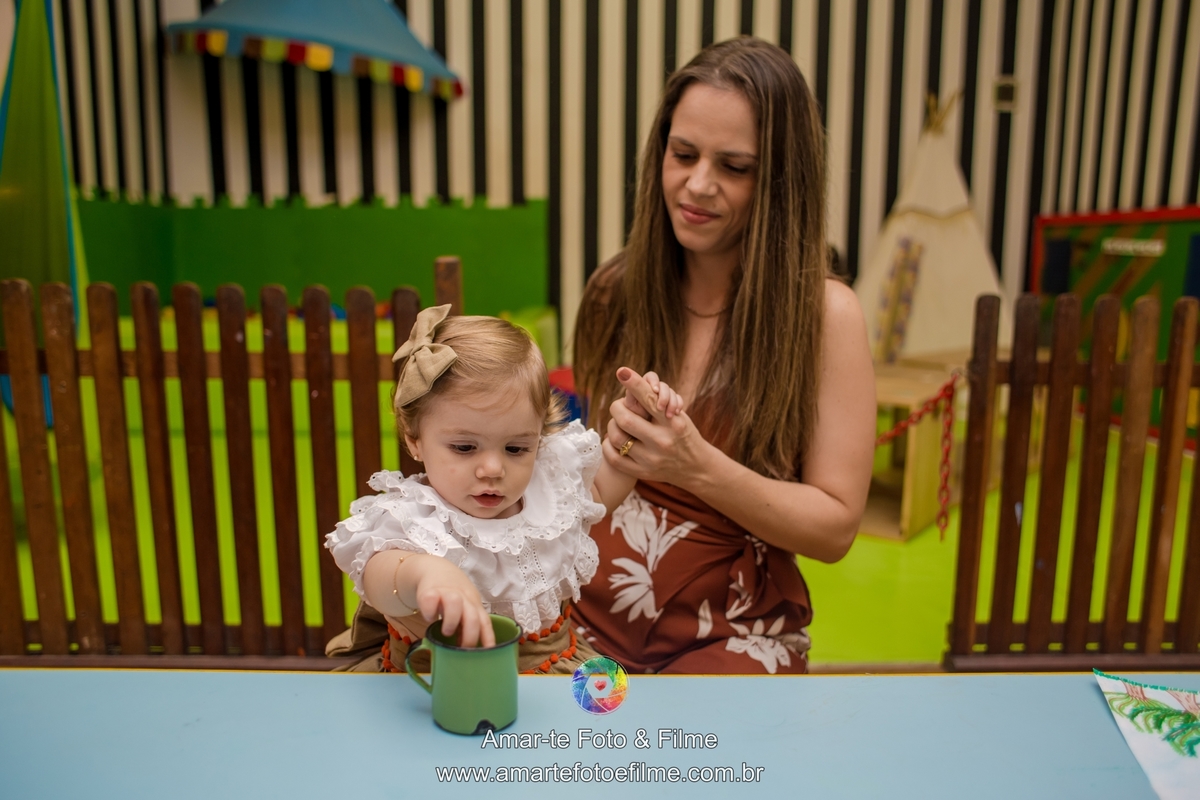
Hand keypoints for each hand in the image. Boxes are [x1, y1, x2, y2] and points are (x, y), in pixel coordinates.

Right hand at [411, 558, 495, 647]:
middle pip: (473, 616)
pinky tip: (429, 617)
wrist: (435, 569)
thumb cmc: (452, 595)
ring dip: (451, 621)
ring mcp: (446, 593)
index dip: (488, 638)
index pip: (485, 622)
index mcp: (474, 605)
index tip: (488, 652)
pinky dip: (429, 612)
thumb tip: (465, 651)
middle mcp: (463, 599)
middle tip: (462, 647)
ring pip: (455, 603)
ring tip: (446, 631)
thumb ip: (466, 625)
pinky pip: (430, 600)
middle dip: (470, 636)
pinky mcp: (429, 591)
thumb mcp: (464, 607)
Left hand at [603, 367, 709, 488]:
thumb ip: (657, 402)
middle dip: (617, 407)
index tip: (622, 371)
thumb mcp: (679, 416)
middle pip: (626, 419)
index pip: (650, 400)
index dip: (634, 384)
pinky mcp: (642, 473)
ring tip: (618, 423)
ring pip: (617, 437)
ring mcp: (651, 459)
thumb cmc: (684, 434)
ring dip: (613, 426)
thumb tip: (632, 381)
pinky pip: (614, 458)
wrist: (696, 468)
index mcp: (673, 423)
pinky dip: (609, 445)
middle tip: (619, 406)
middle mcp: (662, 441)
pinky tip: (614, 440)